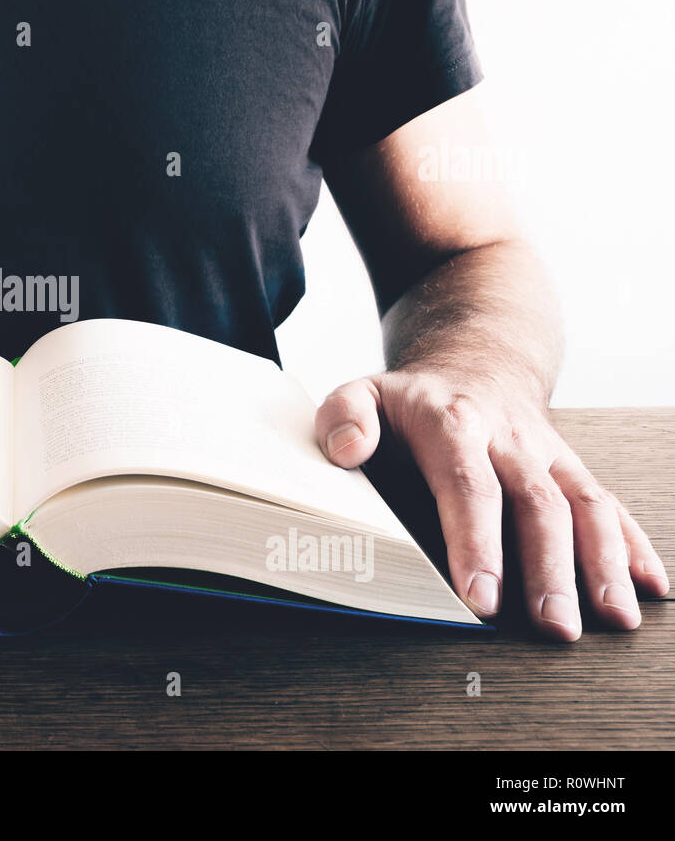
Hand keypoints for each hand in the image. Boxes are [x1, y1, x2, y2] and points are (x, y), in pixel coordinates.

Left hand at [315, 369, 668, 640]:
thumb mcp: (362, 392)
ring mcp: (548, 453)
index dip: (476, 542)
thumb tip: (347, 449)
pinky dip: (634, 546)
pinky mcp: (571, 469)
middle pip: (537, 503)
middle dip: (550, 568)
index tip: (481, 597)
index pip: (468, 485)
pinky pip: (609, 504)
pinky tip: (649, 588)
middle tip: (553, 626)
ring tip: (612, 619)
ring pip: (586, 504)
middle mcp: (509, 438)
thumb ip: (343, 416)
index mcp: (452, 423)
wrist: (474, 361)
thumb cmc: (411, 398)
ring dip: (603, 563)